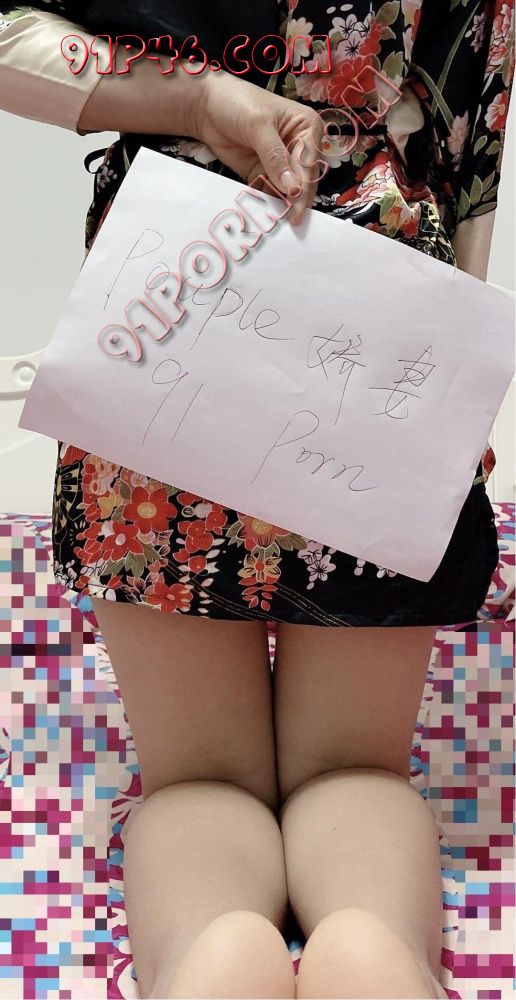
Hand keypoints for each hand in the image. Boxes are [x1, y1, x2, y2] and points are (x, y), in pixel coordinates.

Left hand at [191, 67, 325, 224]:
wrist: (207, 107)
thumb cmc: (238, 103)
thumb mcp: (259, 126)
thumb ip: (275, 157)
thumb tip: (292, 188)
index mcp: (307, 129)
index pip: (309, 162)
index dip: (305, 185)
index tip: (297, 206)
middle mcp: (298, 148)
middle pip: (302, 180)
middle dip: (296, 200)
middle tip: (292, 221)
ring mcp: (281, 164)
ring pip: (287, 191)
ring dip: (281, 205)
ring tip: (276, 222)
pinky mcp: (263, 175)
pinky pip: (267, 194)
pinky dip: (264, 204)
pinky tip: (261, 215)